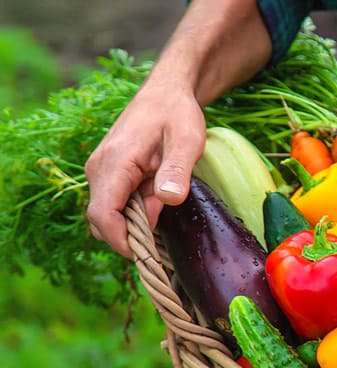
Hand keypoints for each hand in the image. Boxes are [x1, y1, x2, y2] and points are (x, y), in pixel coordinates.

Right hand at [85, 81, 205, 257]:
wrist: (166, 93)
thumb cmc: (177, 114)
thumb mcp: (187, 140)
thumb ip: (177, 171)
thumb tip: (168, 199)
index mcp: (113, 163)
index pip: (103, 216)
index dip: (122, 242)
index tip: (149, 255)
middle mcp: (99, 170)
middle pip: (102, 222)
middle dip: (131, 237)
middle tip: (166, 233)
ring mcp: (101, 172)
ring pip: (109, 216)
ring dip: (135, 225)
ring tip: (166, 211)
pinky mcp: (109, 175)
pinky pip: (116, 205)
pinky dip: (136, 214)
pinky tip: (159, 204)